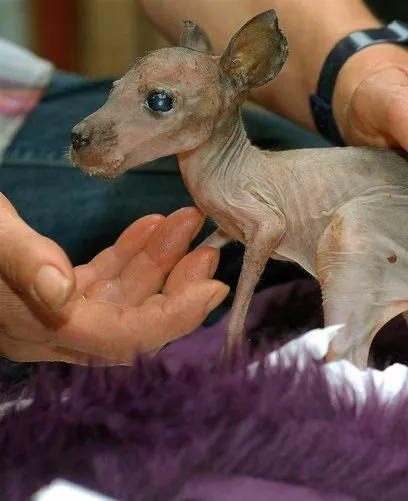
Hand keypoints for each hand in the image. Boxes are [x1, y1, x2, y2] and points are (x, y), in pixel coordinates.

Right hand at [0, 196, 228, 363]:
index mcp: (38, 329)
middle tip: (208, 246)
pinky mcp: (52, 285)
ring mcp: (53, 308)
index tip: (215, 290)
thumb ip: (17, 259)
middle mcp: (51, 329)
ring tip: (187, 224)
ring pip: (123, 293)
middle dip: (178, 286)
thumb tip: (60, 292)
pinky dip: (131, 252)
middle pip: (134, 319)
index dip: (174, 319)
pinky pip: (103, 276)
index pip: (124, 339)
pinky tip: (152, 227)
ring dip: (160, 260)